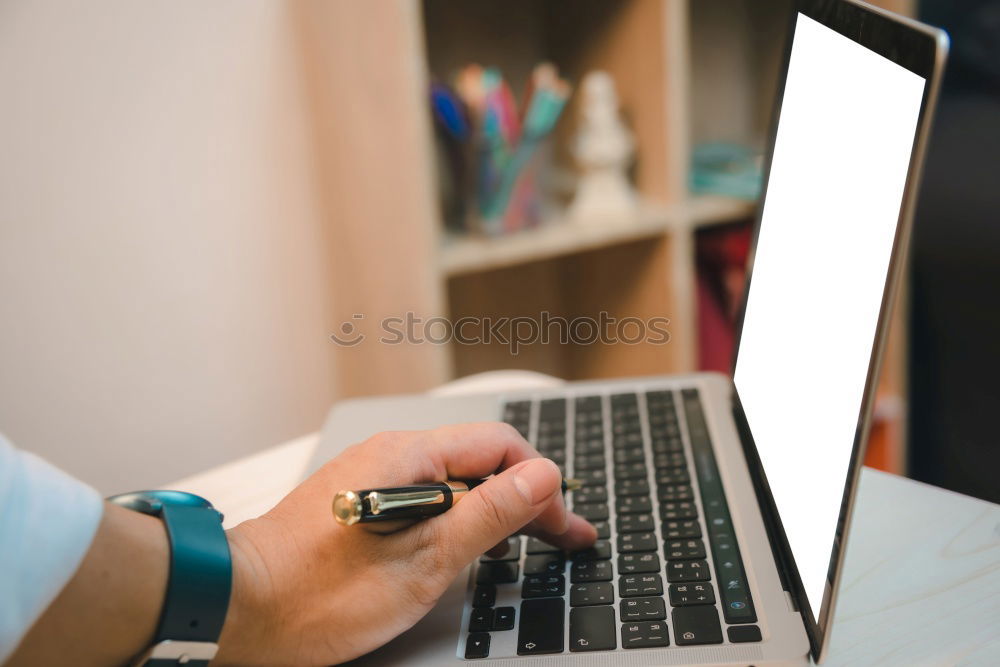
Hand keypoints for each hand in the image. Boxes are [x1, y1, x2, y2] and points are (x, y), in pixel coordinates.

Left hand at [216, 423, 596, 664]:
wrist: (237, 611)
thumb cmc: (319, 595)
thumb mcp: (426, 561)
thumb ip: (488, 513)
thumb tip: (540, 477)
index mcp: (408, 457)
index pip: (500, 446)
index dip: (542, 487)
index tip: (563, 529)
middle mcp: (388, 455)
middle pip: (478, 461)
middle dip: (524, 498)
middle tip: (559, 538)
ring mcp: (370, 478)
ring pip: (451, 481)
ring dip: (492, 508)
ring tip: (520, 544)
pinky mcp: (358, 503)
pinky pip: (423, 497)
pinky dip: (455, 518)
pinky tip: (465, 546)